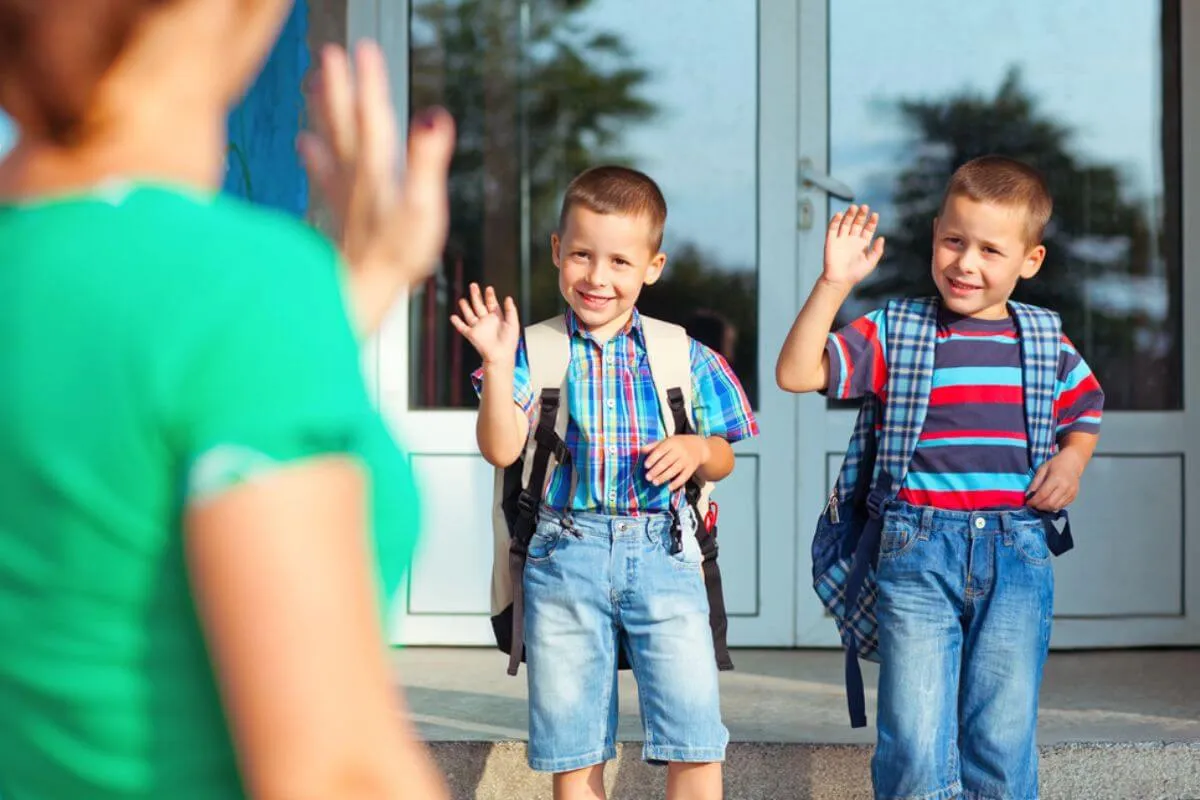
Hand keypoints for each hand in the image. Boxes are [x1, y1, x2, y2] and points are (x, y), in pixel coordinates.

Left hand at [298, 41, 455, 333]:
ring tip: (311, 81)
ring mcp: (344, 194)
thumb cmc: (395, 256)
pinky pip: (323, 173)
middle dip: (337, 85)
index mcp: (377, 169)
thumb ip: (427, 160)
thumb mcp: (424, 208)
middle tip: (328, 52)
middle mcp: (356, 176)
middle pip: (344, 121)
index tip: (363, 47)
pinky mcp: (339, 212)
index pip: (374, 115)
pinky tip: (302, 142)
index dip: (369, 81)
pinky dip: (313, 153)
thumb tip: (434, 115)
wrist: (359, 293)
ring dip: (322, 109)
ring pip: (330, 140)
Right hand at [449, 283, 520, 364]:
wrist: (501, 355)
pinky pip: (462, 327)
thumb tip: (508, 298)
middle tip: (473, 285)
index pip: (492, 303)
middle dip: (476, 295)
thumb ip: (511, 310)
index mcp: (496, 318)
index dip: (490, 296)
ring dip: (465, 307)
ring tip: (462, 300)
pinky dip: (457, 323)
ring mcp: (478, 327)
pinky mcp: (471, 334)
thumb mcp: (513, 323)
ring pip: (470, 314)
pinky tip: (453, 317)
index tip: (489, 288)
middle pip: (479, 305)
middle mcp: (486, 321)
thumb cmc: (509, 342)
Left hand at [644, 435, 710, 491]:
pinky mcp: (691, 469)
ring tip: (654, 483)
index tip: (646, 465)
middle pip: (667, 462)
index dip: (653, 458)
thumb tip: (641, 450)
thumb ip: (654, 446)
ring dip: (664, 477)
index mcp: (672, 443)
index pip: (661, 450)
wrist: (698, 447)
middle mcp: (680, 451)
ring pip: (674, 470)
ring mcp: (686, 460)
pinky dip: (676, 483)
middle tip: (647, 477)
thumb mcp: (666, 441)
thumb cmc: (677, 444)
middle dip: (656, 470)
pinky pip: (684, 477)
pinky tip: (668, 488)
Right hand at [823, 205, 884, 287]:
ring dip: (849, 215)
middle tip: (865, 207)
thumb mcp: (871, 262)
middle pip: (857, 223)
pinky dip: (835, 221)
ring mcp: (841, 239)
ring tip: (854, 207)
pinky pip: (832, 228)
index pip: (868, 229)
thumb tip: (882, 238)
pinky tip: (840, 214)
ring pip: (845, 223)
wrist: (839, 280)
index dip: (871, 222)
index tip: (875, 215)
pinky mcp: (831, 241)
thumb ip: (877, 251)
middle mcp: (852, 240)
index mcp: (862, 244)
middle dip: (861, 215)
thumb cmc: (855, 274)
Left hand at [1026, 449, 1084, 511]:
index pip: (1043, 495)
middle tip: (1033, 505)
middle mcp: (1065, 487)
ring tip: (1039, 504)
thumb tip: (1028, 495)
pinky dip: (1053, 507)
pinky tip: (1048, 503)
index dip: (1034, 501)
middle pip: (1050, 503)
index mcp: (1056, 479)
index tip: (1028, 503)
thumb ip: (1035, 483)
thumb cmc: (1056, 464)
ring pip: (1056, 507)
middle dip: (1039, 506)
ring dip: (1046, 508)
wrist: (1073, 463)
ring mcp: (1071, 493)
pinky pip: (1062, 506)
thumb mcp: (1042, 469)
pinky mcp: (1073, 496)